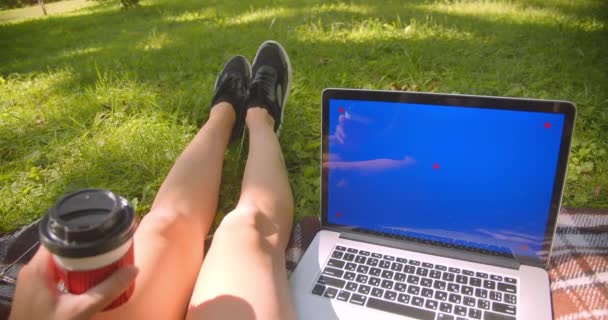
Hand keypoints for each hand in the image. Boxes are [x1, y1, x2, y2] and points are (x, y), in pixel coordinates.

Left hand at [9, 247, 137, 319]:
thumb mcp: (81, 310)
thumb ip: (107, 290)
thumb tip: (133, 270)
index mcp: (38, 267)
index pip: (60, 238)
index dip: (82, 235)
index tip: (103, 236)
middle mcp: (32, 271)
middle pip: (62, 250)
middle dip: (86, 252)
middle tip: (108, 253)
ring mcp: (31, 283)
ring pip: (59, 264)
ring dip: (79, 265)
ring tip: (102, 268)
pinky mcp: (33, 294)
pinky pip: (55, 276)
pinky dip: (71, 276)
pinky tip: (86, 285)